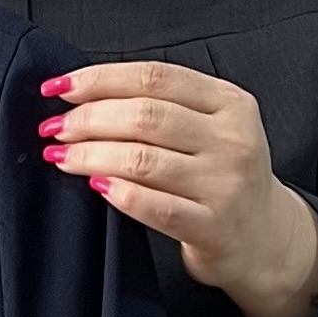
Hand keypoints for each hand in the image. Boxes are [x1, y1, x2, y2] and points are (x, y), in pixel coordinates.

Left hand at [38, 61, 317, 316]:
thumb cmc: (221, 175)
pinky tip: (94, 187)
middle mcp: (232, 139)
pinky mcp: (212, 227)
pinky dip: (118, 194)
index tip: (58, 88)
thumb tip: (83, 94)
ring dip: (91, 155)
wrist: (263, 239)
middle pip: (146, 115)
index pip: (155, 77)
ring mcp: (225, 184)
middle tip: (54, 128)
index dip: (100, 78)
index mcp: (229, 101)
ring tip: (61, 157)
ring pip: (144, 159)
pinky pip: (154, 206)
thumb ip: (164, 105)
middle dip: (88, 118)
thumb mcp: (211, 126)